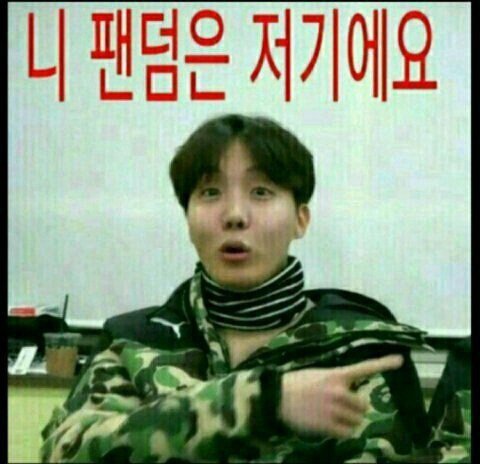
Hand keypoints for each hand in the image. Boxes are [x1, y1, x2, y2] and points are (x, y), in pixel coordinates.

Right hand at [279, 354, 402, 438]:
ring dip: (350, 420)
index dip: (383, 363)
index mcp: (336, 375)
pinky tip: (331, 425)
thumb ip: (336, 381)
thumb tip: (351, 391)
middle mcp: (339, 392)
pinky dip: (343, 431)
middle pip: (363, 405)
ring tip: (334, 416)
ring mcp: (335, 410)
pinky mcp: (328, 426)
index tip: (400, 359)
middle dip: (356, 407)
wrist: (277, 397)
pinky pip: (348, 433)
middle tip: (342, 406)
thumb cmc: (296, 384)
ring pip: (357, 420)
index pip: (364, 367)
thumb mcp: (318, 375)